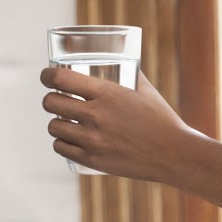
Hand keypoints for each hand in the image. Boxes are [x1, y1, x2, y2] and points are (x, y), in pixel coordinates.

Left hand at [41, 66, 203, 182]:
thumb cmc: (162, 120)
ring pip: (53, 126)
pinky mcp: (93, 160)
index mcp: (107, 94)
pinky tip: (66, 138)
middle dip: (50, 99)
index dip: (47, 76)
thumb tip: (121, 61)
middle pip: (51, 102)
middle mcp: (95, 116)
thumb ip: (130, 74)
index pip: (60, 79)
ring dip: (55, 122)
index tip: (46, 76)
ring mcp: (92, 140)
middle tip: (55, 99)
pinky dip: (61, 142)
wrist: (174, 154)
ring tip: (62, 120)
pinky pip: (61, 148)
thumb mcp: (145, 91)